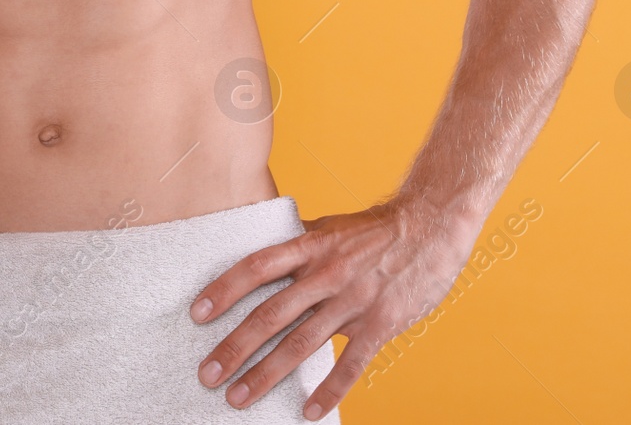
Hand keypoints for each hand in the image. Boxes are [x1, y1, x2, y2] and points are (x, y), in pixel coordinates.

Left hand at [189, 196, 478, 419]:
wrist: (434, 225)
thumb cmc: (376, 230)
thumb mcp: (332, 227)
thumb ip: (299, 242)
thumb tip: (261, 248)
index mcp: (311, 245)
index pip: (257, 267)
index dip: (224, 289)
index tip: (197, 313)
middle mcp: (327, 273)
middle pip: (270, 315)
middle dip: (234, 347)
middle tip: (206, 374)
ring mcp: (354, 300)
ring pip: (300, 344)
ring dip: (265, 374)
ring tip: (238, 397)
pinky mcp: (381, 323)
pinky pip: (350, 364)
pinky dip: (328, 390)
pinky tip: (308, 412)